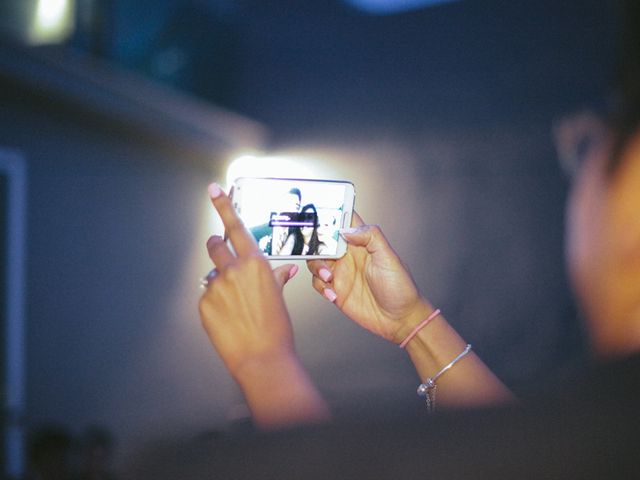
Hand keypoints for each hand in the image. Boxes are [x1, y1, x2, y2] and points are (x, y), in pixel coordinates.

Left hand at [199, 184, 329, 427]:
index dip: (224, 205)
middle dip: (216, 246)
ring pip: (212, 273)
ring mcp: (216, 286)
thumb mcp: (279, 298)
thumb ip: (276, 278)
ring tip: (234, 303)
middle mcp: (233, 270)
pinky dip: (216, 302)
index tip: (214, 189)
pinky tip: (229, 317)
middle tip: (220, 251)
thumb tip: (283, 270)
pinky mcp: (204, 303)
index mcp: (255, 263)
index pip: (236, 227)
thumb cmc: (277, 328)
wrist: (262, 357)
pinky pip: (207, 295)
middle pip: (215, 245)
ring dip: (220, 280)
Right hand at [307, 212, 432, 343]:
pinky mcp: (336, 290)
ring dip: (318, 268)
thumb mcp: (389, 257)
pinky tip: (334, 294)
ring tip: (329, 278)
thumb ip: (370, 237)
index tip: (320, 215)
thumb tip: (346, 230)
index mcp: (361, 243)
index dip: (330, 215)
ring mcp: (341, 273)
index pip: (343, 222)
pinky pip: (318, 284)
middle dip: (315, 246)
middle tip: (321, 254)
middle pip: (322, 242)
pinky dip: (321, 287)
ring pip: (316, 262)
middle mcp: (348, 256)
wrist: (399, 319)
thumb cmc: (400, 287)